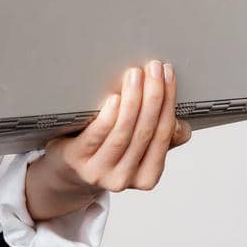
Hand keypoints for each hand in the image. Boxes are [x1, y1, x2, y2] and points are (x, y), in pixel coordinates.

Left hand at [43, 59, 189, 196]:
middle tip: (153, 68)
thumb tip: (180, 125)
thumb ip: (160, 138)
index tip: (168, 75)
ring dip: (133, 100)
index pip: (164, 135)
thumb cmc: (106, 153)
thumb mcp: (137, 149)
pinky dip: (109, 116)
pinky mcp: (76, 160)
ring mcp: (99, 172)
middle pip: (145, 132)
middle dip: (153, 96)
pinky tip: (115, 98)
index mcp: (146, 177)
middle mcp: (124, 178)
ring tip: (135, 75)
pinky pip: (96, 136)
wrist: (67, 171)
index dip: (169, 103)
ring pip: (122, 133)